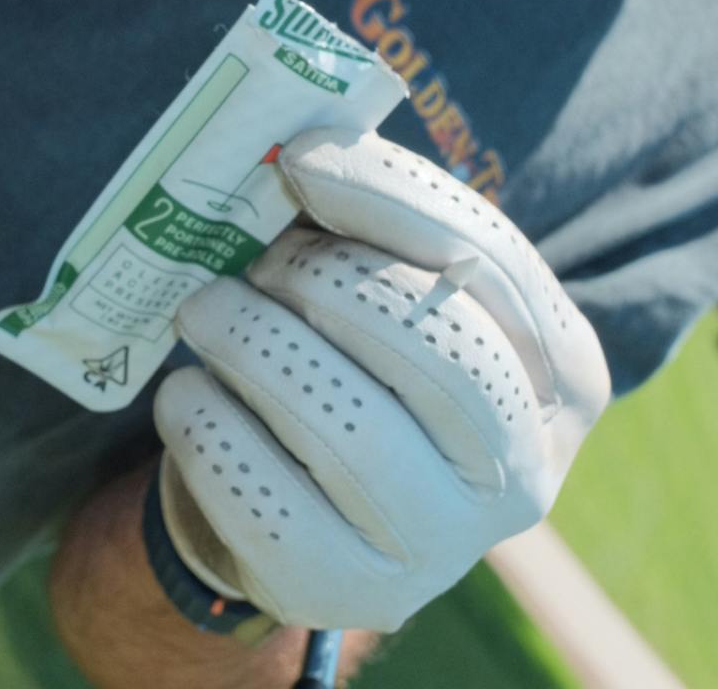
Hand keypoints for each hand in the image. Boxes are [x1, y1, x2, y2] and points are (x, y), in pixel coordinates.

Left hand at [153, 127, 610, 631]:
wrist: (299, 490)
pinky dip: (208, 430)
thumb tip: (295, 152)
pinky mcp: (348, 590)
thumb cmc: (347, 355)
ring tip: (203, 311)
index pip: (489, 261)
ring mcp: (442, 546)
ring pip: (349, 431)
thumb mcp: (375, 281)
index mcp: (555, 370)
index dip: (388, 195)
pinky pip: (267, 507)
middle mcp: (524, 468)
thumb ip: (358, 217)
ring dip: (252, 346)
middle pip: (437, 351)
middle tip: (255, 262)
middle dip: (326, 284)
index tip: (298, 158)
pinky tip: (186, 394)